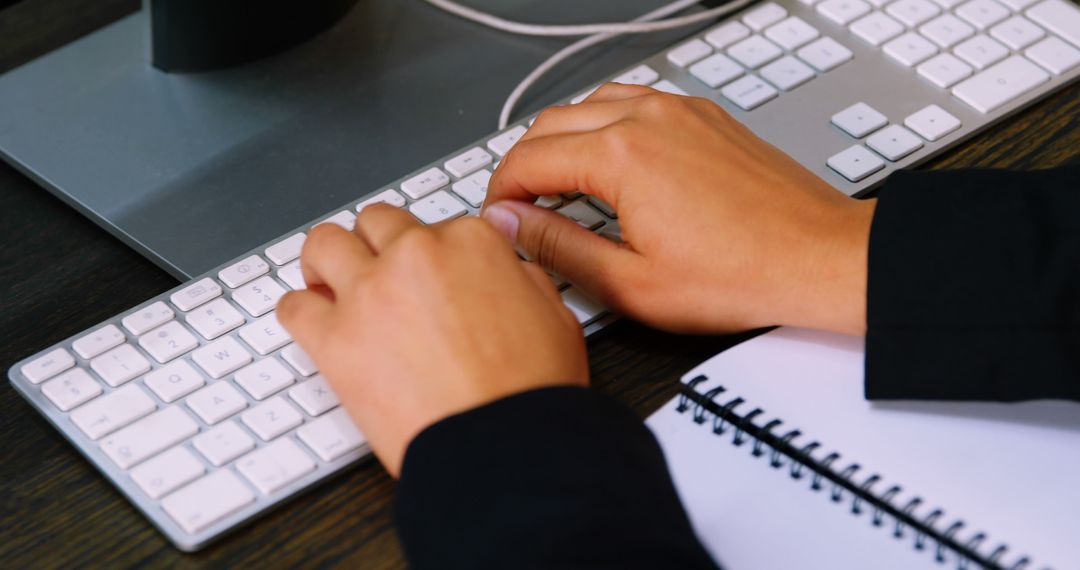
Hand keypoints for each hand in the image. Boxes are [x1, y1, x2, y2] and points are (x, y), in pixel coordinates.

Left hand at [276, 208, 587, 476]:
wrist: (503, 447)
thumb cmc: (532, 391)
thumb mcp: (555, 316)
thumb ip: (521, 278)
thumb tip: (503, 271)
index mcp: (471, 242)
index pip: (438, 225)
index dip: (435, 253)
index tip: (432, 274)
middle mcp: (415, 255)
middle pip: (377, 222)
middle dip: (378, 244)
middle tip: (379, 269)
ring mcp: (369, 294)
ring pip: (324, 244)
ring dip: (327, 260)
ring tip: (330, 281)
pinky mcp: (334, 340)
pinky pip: (292, 307)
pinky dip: (300, 312)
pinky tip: (314, 324)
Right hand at [482, 83, 875, 334]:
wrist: (819, 258)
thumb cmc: (742, 275)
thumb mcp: (631, 284)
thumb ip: (558, 249)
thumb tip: (511, 226)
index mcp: (622, 154)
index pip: (529, 159)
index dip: (501, 192)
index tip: (499, 220)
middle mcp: (648, 118)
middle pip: (552, 123)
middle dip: (523, 164)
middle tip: (519, 208)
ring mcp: (680, 110)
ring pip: (591, 104)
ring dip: (562, 140)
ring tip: (556, 185)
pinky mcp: (705, 116)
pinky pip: (634, 101)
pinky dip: (604, 126)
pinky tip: (608, 163)